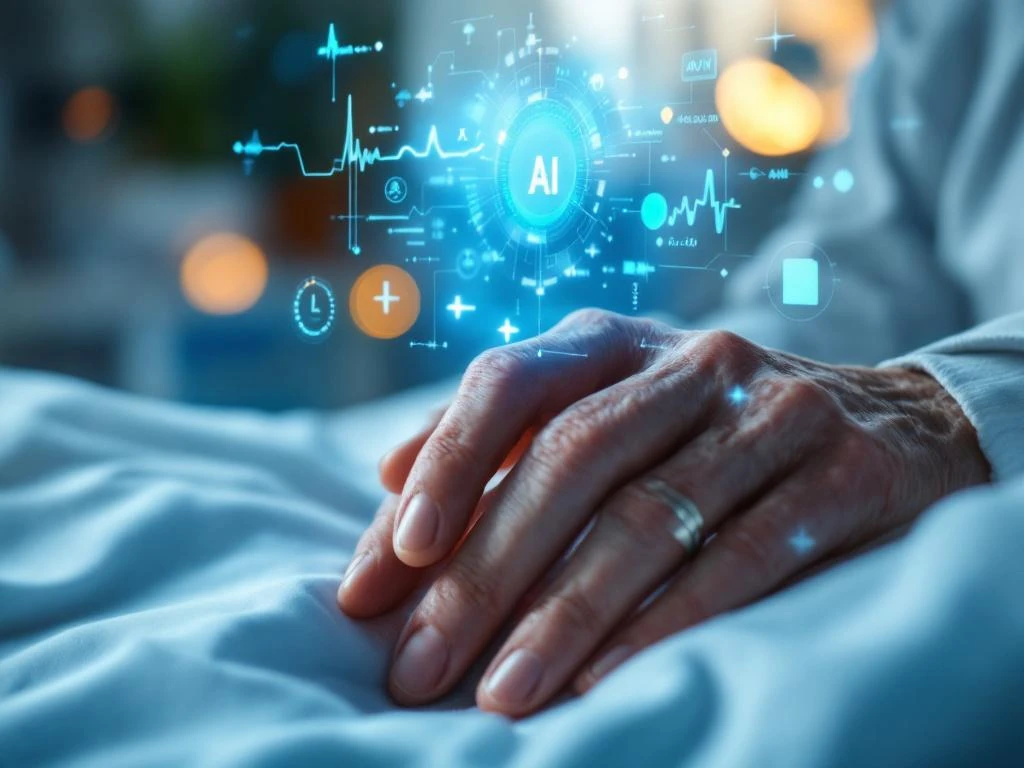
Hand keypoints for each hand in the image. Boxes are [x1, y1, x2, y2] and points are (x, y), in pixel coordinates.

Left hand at [339, 310, 989, 716]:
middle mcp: (691, 361)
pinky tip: (605, 679)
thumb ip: (503, 441)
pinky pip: (742, 558)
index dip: (444, 468)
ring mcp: (774, 410)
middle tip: (417, 668)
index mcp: (615, 342)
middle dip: (485, 570)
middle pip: (572, 457)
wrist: (891, 425)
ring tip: (499, 693)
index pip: (510, 383)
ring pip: (649, 514)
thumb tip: (387, 474)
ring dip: (564, 613)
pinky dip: (665, 621)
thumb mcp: (608, 411)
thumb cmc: (710, 432)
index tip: (387, 570)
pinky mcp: (845, 473)